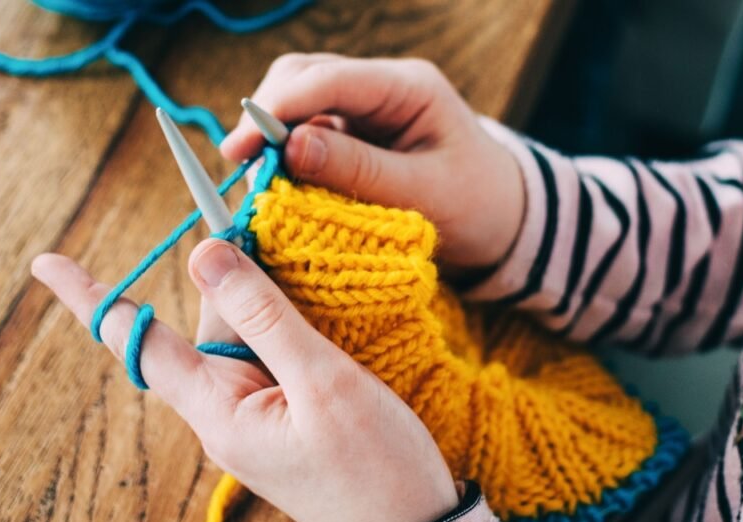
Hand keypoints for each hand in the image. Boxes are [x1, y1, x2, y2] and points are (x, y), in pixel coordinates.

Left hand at [32, 240, 457, 521]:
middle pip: (204, 322)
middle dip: (229, 273)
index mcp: (217, 409)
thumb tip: (205, 251)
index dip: (91, 297)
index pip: (138, 342)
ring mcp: (251, 414)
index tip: (44, 262)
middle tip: (256, 216)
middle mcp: (221, 410)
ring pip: (240, 333)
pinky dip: (281, 321)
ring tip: (303, 266)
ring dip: (264, 295)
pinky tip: (312, 302)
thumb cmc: (375, 468)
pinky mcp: (279, 414)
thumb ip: (264, 315)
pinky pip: (265, 353)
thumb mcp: (323, 383)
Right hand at [221, 54, 525, 269]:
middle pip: (303, 76)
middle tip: (239, 164)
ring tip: (253, 176)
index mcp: (408, 87)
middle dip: (265, 116)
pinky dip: (283, 154)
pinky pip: (305, 130)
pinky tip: (273, 181)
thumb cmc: (475, 207)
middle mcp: (382, 86)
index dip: (277, 109)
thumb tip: (290, 149)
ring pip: (297, 99)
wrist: (503, 223)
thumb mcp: (423, 194)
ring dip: (270, 134)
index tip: (240, 148)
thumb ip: (358, 171)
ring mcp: (365, 107)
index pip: (329, 80)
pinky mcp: (353, 133)